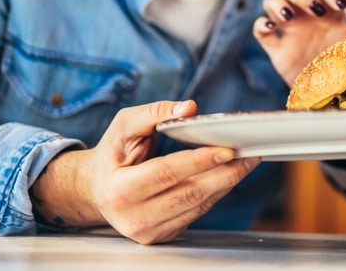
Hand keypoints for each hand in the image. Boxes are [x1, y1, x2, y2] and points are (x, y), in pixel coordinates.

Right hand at [30, 100, 259, 244]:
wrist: (97, 191)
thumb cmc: (112, 155)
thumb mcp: (124, 126)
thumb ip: (154, 113)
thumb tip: (189, 108)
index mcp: (119, 189)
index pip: (165, 173)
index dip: (198, 161)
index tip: (226, 149)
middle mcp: (132, 217)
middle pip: (188, 194)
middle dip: (225, 173)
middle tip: (249, 155)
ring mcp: (148, 232)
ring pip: (197, 206)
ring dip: (226, 184)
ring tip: (246, 162)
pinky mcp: (162, 236)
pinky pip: (196, 214)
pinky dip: (216, 194)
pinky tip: (228, 176)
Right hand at [252, 0, 345, 84]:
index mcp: (328, 10)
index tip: (340, 4)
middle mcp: (306, 17)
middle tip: (315, 8)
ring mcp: (290, 32)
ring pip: (271, 2)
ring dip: (277, 2)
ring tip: (289, 15)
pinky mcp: (279, 51)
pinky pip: (260, 31)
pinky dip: (260, 24)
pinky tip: (271, 27)